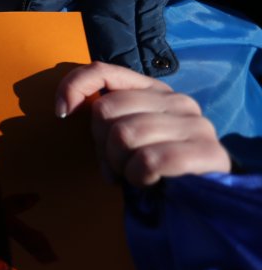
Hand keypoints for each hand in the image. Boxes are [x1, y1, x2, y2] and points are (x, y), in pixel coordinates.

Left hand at [56, 61, 231, 186]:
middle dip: (102, 145)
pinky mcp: (209, 152)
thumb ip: (104, 119)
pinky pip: (149, 160)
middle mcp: (177, 100)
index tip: (61, 112)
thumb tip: (64, 109)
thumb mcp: (124, 138)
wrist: (207, 197)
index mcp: (153, 90)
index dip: (74, 87)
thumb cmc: (156, 167)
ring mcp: (196, 124)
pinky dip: (139, 176)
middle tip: (116, 164)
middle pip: (106, 110)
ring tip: (133, 174)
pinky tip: (148, 182)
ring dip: (120, 164)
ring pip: (125, 135)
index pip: (102, 71)